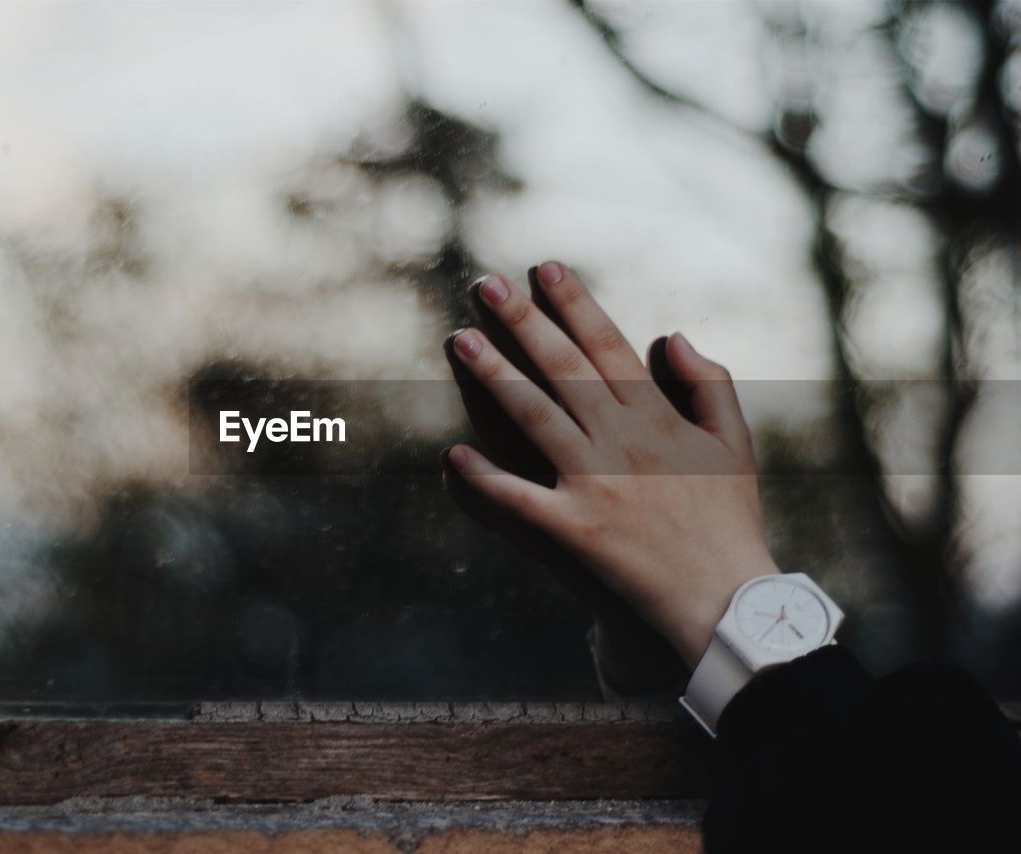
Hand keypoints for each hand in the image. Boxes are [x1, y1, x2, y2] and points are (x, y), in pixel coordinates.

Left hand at [443, 262, 778, 668]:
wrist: (724, 604)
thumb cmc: (728, 521)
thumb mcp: (734, 443)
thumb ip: (709, 382)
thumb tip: (672, 335)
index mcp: (658, 417)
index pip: (608, 347)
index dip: (575, 305)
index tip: (544, 268)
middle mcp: (623, 441)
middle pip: (563, 369)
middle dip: (522, 322)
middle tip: (485, 284)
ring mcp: (596, 484)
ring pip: (535, 417)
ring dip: (494, 376)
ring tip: (458, 339)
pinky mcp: (576, 530)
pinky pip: (519, 500)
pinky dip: (485, 481)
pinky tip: (453, 457)